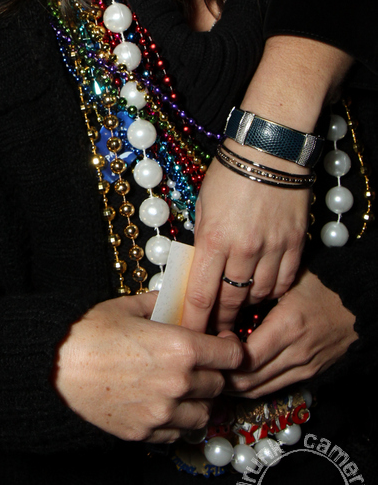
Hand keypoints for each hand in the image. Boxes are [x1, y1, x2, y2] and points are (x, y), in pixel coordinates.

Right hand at [53, 292, 242, 442]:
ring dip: (198, 402)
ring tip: (182, 389)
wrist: (54, 367)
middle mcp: (179, 383)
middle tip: (198, 365)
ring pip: (204, 414)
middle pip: (220, 384)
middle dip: (213, 373)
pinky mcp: (146, 432)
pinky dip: (176, 422)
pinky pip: (178, 433)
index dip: (230, 348)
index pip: (232, 354)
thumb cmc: (89, 332)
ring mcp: (163, 412)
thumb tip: (177, 299)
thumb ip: (162, 303)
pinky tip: (162, 405)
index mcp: (180, 347)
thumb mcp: (128, 306)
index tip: (223, 345)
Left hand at [181, 152, 308, 332]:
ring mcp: (272, 248)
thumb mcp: (202, 205)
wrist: (269, 152)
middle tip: (214, 327)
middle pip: (230, 301)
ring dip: (246, 304)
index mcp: (213, 238)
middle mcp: (243, 249)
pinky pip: (283, 281)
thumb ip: (202, 240)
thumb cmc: (230, 173)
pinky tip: (262, 288)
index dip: (194, 319)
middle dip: (220, 319)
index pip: (200, 294)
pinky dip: (271, 290)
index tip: (189, 332)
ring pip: (258, 295)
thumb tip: (198, 268)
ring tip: (238, 304)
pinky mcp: (294, 244)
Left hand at [225, 269, 356, 397]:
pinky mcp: (307, 375)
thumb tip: (220, 296)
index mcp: (288, 327)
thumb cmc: (321, 287)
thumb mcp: (287, 282)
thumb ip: (256, 292)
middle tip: (205, 361)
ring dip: (234, 385)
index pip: (246, 357)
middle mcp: (295, 353)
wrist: (358, 306)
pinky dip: (252, 385)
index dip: (224, 356)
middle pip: (249, 380)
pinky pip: (272, 387)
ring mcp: (303, 368)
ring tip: (215, 370)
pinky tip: (236, 374)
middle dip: (222, 375)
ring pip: (259, 390)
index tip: (212, 341)